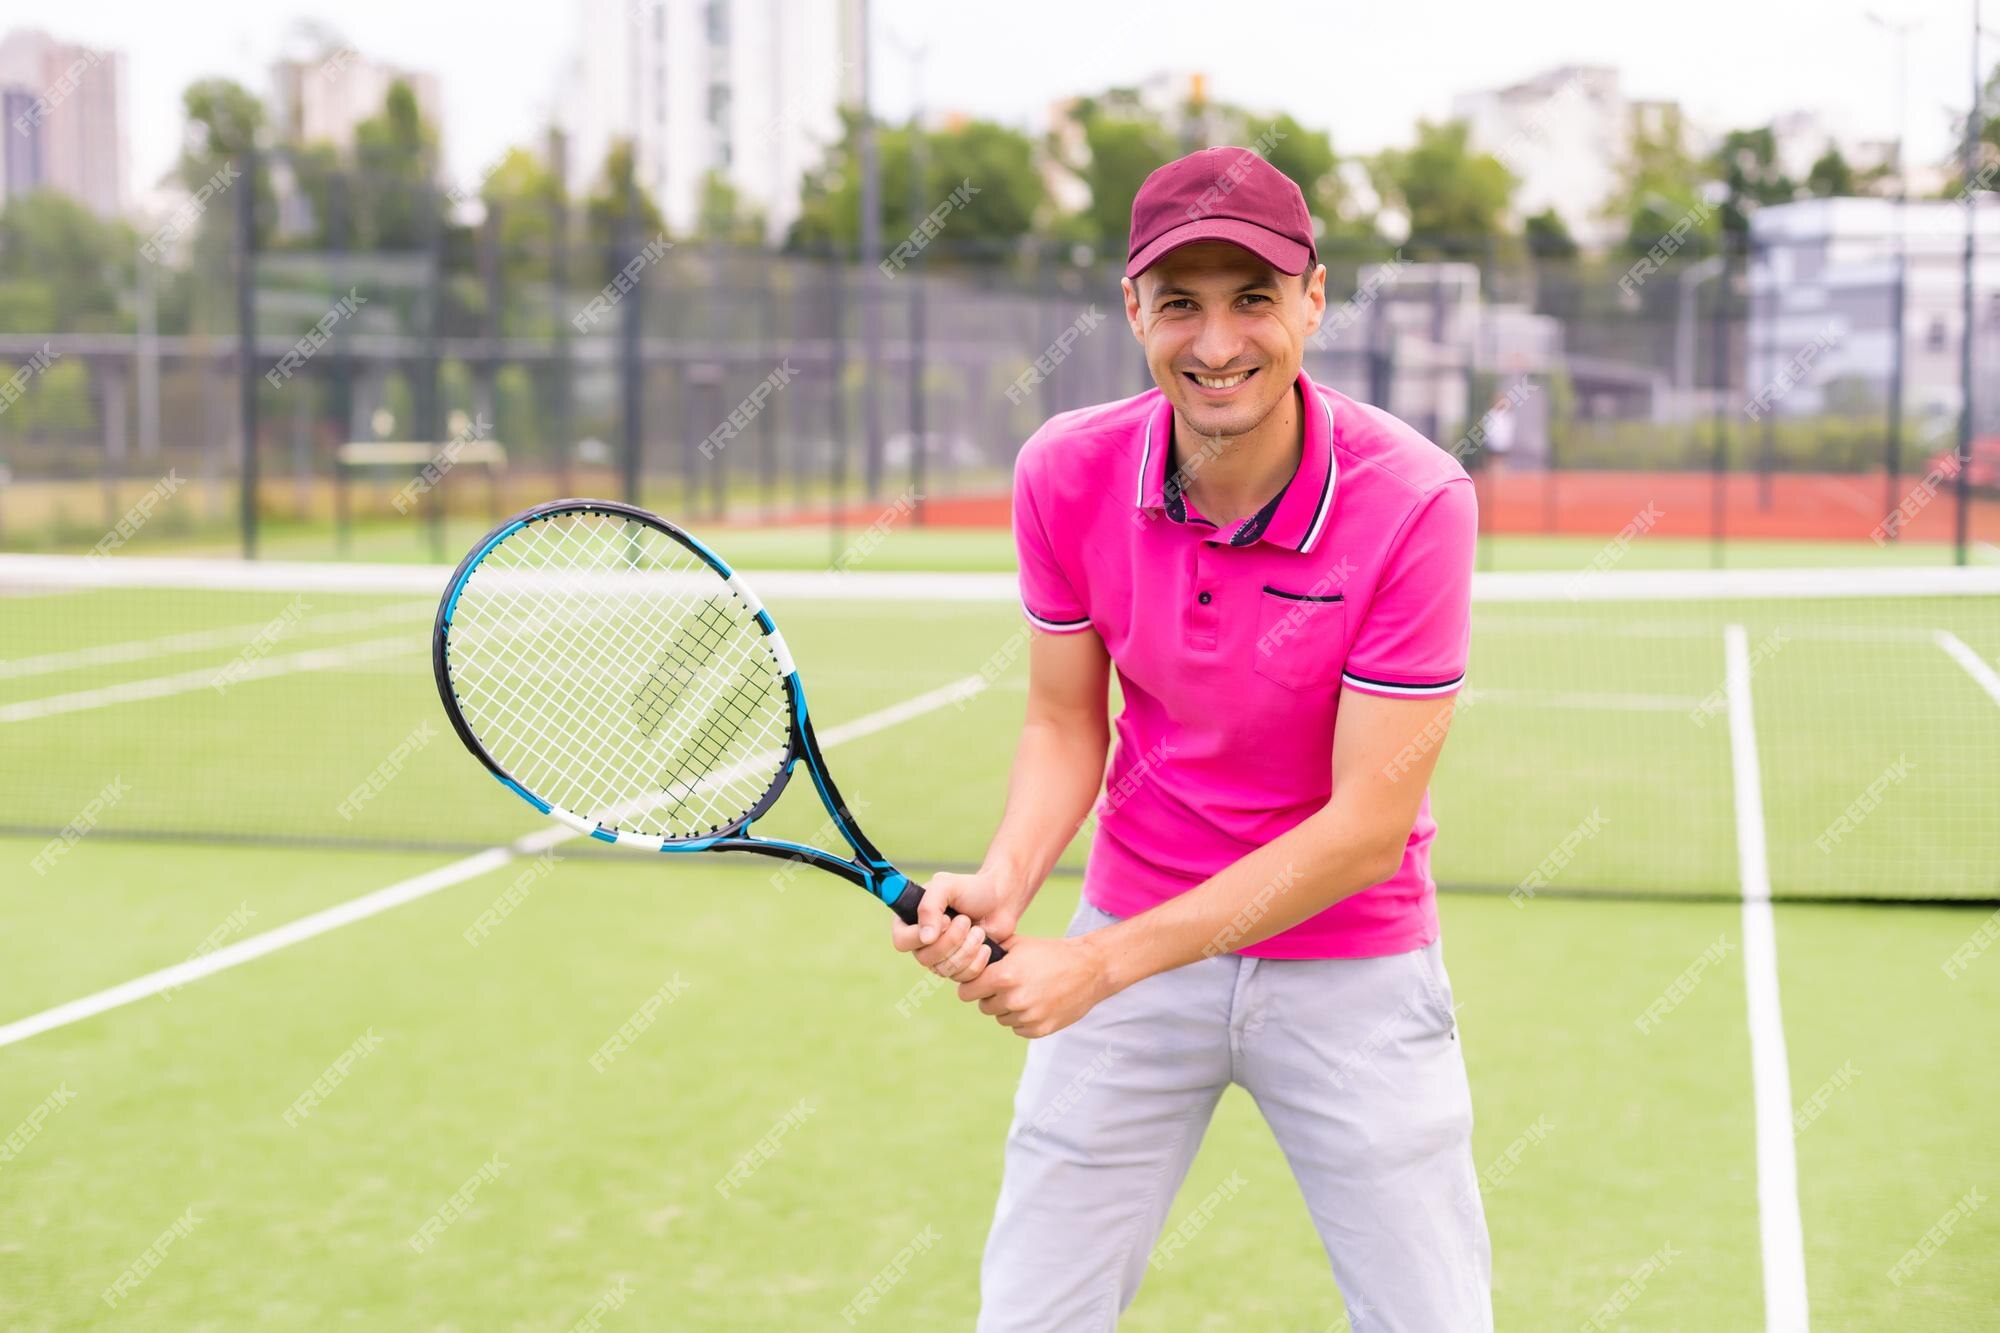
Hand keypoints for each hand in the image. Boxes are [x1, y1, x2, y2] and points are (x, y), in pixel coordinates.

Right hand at [888, 869, 1022, 984]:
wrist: (1000, 900)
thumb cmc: (972, 889)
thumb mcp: (946, 885)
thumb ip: (929, 907)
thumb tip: (925, 939)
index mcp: (911, 921)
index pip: (901, 941)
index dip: (921, 935)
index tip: (945, 919)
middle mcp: (922, 943)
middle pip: (925, 959)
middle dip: (952, 940)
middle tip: (966, 920)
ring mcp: (940, 958)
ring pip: (944, 970)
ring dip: (967, 948)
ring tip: (978, 930)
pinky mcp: (960, 968)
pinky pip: (962, 977)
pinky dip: (977, 960)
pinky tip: (985, 945)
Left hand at [957, 933, 1112, 1038]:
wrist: (1089, 968)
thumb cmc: (1051, 952)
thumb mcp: (1018, 944)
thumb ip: (991, 952)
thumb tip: (966, 955)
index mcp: (1004, 976)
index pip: (966, 992)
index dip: (971, 986)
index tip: (979, 982)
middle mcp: (1013, 999)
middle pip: (984, 1006)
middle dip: (991, 996)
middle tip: (1008, 984)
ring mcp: (1027, 1017)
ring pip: (1001, 1018)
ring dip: (1008, 1008)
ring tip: (1027, 990)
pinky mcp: (1040, 1030)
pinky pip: (1018, 1028)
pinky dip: (1023, 1019)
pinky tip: (1038, 1002)